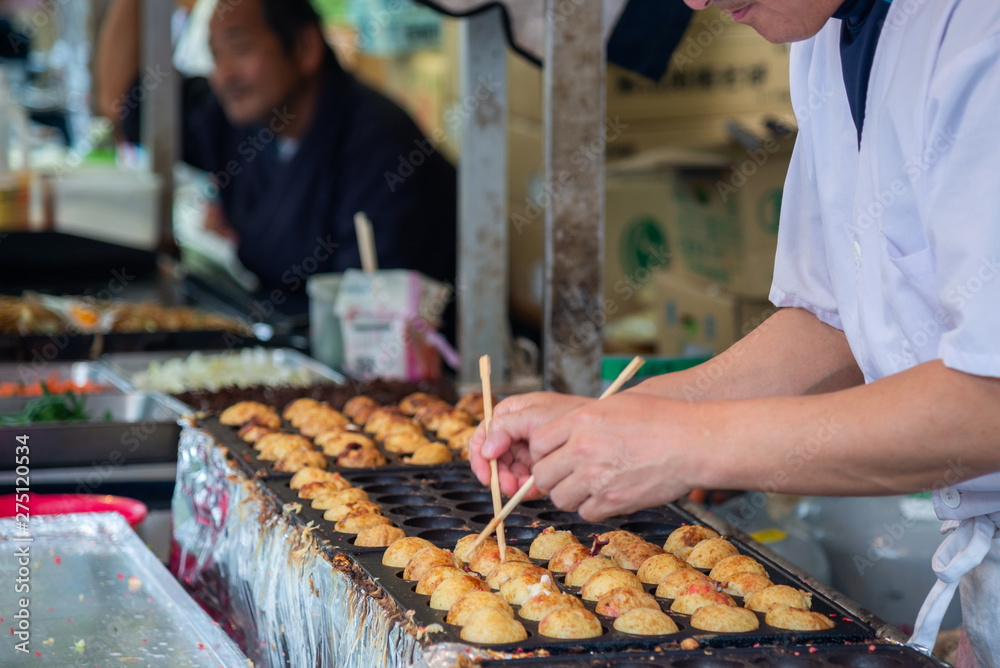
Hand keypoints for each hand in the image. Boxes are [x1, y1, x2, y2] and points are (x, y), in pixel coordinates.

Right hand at [469, 392, 591, 496]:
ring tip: (526, 488)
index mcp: (509, 413)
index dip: (480, 458)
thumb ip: (506, 428)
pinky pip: (525, 479)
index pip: (482, 435)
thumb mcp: (535, 416)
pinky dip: (527, 487)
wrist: (601, 427)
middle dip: (500, 475)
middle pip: (494, 458)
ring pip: (508, 472)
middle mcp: (514, 431)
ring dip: (514, 484)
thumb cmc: (570, 413)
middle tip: (511, 488)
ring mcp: (527, 448)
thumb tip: (486, 450)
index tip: (487, 477)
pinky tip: (536, 490)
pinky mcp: (539, 463)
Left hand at [529, 393, 704, 520]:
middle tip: (566, 476)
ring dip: (569, 495)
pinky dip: (593, 508)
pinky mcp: (613, 501)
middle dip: (550, 478)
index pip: (537, 442)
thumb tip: (564, 435)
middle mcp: (582, 449)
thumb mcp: (614, 405)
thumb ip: (583, 421)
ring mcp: (596, 477)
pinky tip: (607, 496)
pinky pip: (586, 513)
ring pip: (560, 498)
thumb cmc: (661, 418)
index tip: (552, 456)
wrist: (694, 442)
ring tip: (587, 487)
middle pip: (542, 474)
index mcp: (580, 421)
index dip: (541, 453)